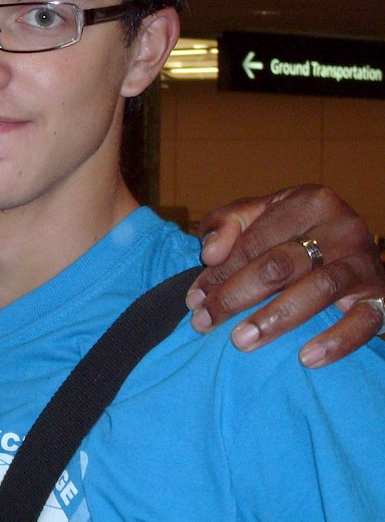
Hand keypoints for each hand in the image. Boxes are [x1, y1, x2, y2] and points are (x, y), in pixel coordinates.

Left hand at [185, 184, 384, 367]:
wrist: (352, 247)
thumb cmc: (293, 231)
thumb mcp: (259, 215)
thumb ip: (226, 223)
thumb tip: (210, 253)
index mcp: (309, 201)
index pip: (254, 240)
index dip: (220, 271)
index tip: (194, 298)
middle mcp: (342, 227)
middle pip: (280, 264)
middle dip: (236, 295)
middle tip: (205, 322)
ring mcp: (364, 262)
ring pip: (318, 290)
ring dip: (276, 318)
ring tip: (241, 341)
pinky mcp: (382, 296)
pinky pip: (363, 322)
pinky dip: (337, 341)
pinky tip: (306, 358)